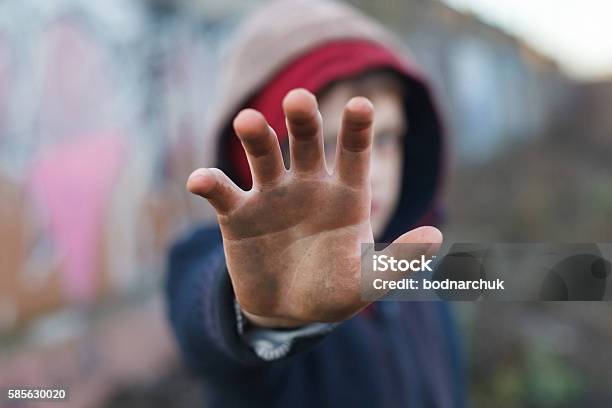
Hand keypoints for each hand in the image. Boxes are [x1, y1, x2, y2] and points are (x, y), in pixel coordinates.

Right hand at [187, 89, 441, 326]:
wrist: (288, 310)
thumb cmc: (333, 290)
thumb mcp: (367, 281)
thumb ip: (397, 261)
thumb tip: (437, 236)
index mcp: (345, 194)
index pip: (354, 154)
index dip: (356, 130)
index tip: (362, 105)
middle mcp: (308, 185)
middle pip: (306, 142)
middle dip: (302, 120)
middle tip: (298, 99)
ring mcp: (271, 196)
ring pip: (263, 156)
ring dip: (255, 137)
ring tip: (248, 122)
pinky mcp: (238, 215)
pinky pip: (222, 192)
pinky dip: (210, 183)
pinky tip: (199, 181)